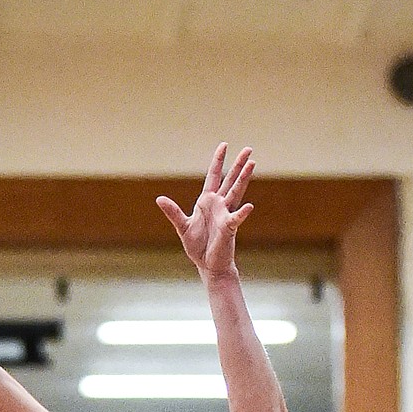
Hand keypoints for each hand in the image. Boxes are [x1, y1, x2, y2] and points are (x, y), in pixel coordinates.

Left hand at [157, 143, 255, 277]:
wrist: (208, 265)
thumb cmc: (197, 247)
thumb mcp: (182, 227)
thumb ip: (173, 212)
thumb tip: (159, 199)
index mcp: (207, 201)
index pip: (214, 176)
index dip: (218, 161)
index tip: (224, 145)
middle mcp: (219, 205)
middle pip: (230, 180)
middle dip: (238, 164)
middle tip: (249, 149)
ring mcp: (225, 215)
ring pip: (236, 192)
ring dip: (244, 179)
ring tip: (253, 164)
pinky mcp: (229, 228)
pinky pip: (236, 218)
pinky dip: (241, 213)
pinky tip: (248, 207)